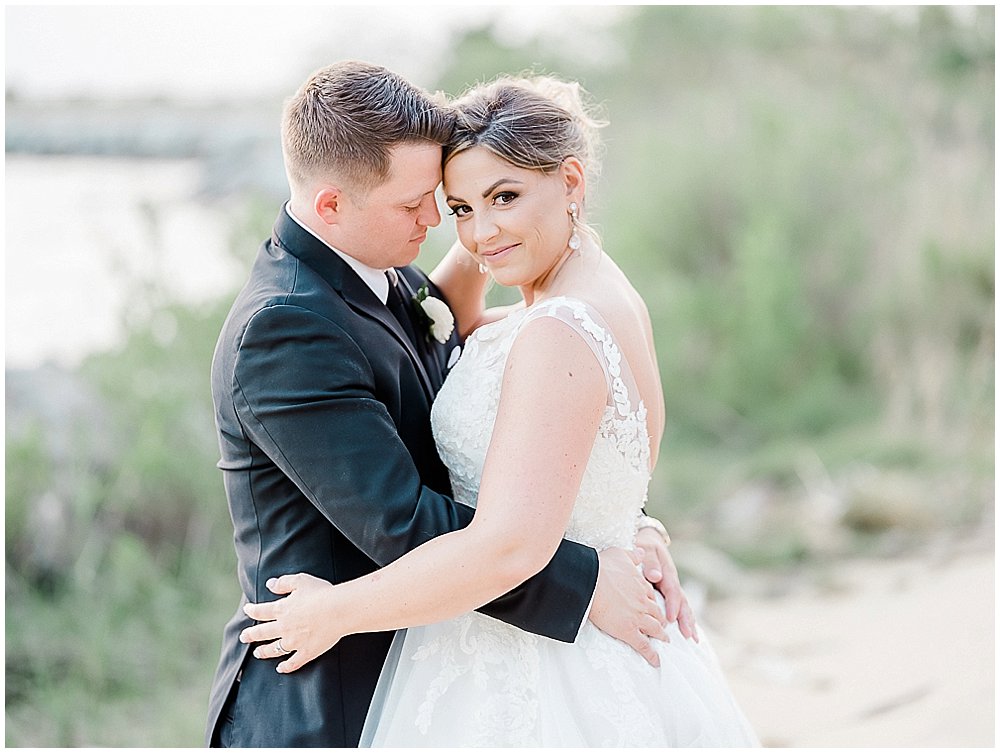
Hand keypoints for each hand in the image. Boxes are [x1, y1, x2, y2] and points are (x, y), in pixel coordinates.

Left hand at [239, 573, 343, 672]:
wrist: (338, 610)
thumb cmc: (321, 593)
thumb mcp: (300, 581)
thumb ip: (283, 583)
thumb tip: (269, 584)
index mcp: (282, 609)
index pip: (261, 611)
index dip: (252, 610)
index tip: (247, 609)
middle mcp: (284, 627)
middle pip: (263, 632)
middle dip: (251, 635)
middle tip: (243, 637)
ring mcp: (294, 642)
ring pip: (274, 649)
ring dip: (264, 651)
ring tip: (257, 653)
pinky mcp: (306, 652)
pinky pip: (293, 662)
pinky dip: (285, 667)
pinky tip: (280, 668)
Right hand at [588, 547, 668, 666]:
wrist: (590, 582)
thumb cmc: (601, 566)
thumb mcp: (620, 553)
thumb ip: (634, 554)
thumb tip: (643, 551)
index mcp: (640, 586)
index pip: (651, 597)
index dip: (653, 603)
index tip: (654, 607)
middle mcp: (643, 602)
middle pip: (657, 614)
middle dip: (661, 620)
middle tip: (663, 626)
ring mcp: (637, 618)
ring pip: (655, 629)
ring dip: (660, 636)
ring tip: (664, 641)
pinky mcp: (629, 631)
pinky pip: (644, 646)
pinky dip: (651, 655)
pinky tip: (656, 661)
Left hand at [635, 526, 698, 641]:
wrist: (649, 540)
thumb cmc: (645, 546)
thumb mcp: (645, 549)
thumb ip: (650, 563)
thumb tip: (655, 576)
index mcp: (667, 572)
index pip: (672, 591)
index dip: (672, 605)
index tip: (671, 618)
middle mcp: (672, 581)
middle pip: (682, 602)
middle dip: (686, 618)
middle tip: (688, 635)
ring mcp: (672, 587)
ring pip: (683, 606)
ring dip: (688, 621)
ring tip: (693, 638)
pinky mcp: (669, 592)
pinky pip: (678, 606)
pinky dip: (684, 618)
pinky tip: (688, 632)